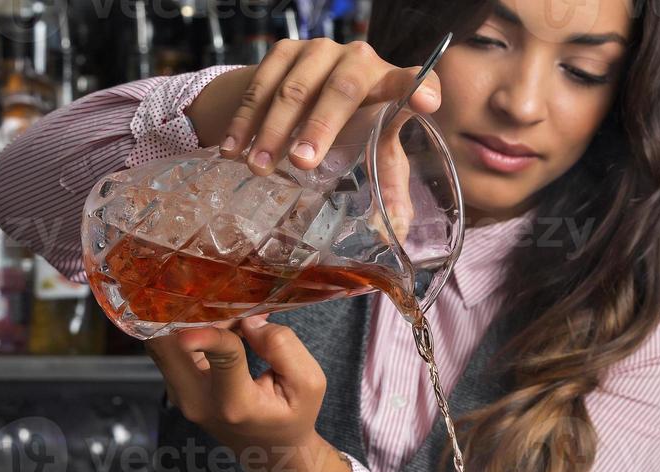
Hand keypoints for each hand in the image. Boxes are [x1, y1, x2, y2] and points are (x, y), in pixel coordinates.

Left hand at [146, 315, 326, 458]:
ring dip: (187, 318)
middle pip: (165, 345)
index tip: (203, 309)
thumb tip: (249, 319)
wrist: (268, 451)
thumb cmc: (291, 417)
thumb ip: (283, 347)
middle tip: (218, 298)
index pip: (220, 358)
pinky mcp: (174, 388)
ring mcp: (181, 395)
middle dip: (187, 311)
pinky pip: (168, 348)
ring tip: (223, 313)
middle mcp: (199, 400)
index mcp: (236, 403)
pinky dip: (186, 328)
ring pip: (162, 341)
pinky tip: (217, 325)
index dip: (211, 332)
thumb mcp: (309, 384)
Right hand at [188, 39, 440, 176]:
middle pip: (344, 88)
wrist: (301, 90)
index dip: (419, 87)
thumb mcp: (372, 151)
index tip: (425, 103)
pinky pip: (260, 85)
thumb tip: (396, 233)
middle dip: (321, 127)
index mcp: (388, 82)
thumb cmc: (350, 128)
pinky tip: (233, 150)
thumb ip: (389, 184)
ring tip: (260, 167)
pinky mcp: (283, 51)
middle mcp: (358, 57)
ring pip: (295, 88)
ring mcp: (318, 51)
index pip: (412, 78)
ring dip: (274, 130)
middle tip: (303, 163)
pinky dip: (245, 121)